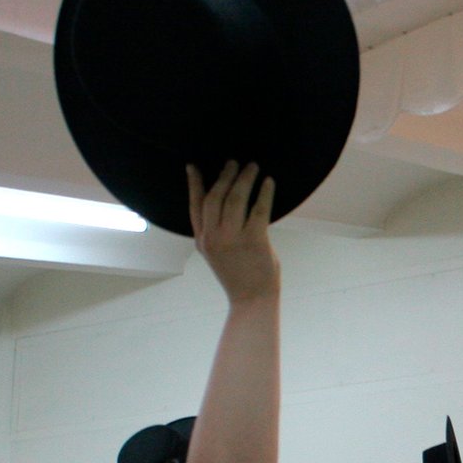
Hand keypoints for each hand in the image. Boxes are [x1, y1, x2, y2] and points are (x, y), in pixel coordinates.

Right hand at [187, 161, 278, 304]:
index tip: (193, 166)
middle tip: (234, 162)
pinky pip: (259, 209)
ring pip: (235, 198)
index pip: (195, 206)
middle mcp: (213, 237)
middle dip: (225, 176)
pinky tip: (269, 183)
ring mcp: (232, 238)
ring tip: (252, 167)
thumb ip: (216, 233)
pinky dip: (265, 193)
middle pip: (215, 197)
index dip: (194, 184)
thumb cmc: (239, 276)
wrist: (252, 300)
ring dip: (245, 179)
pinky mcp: (254, 240)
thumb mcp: (217, 254)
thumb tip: (226, 205)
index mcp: (202, 240)